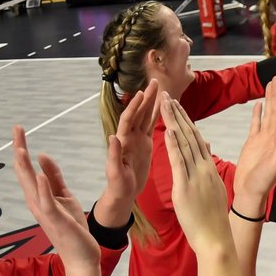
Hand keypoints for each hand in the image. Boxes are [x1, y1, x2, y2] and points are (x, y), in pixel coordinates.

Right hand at [12, 127, 99, 267]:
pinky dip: (42, 189)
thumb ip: (53, 177)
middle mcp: (37, 203)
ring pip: (31, 186)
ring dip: (25, 167)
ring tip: (21, 148)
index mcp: (38, 196)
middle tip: (16, 129)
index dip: (22, 148)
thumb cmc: (72, 227)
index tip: (19, 129)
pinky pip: (47, 203)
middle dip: (20, 150)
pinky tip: (38, 175)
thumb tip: (42, 155)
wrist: (81, 256)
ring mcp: (45, 212)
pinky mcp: (56, 220)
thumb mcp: (64, 196)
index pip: (26, 168)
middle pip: (24, 173)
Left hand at [103, 78, 160, 205]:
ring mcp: (138, 139)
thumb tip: (112, 137)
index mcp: (123, 141)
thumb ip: (113, 155)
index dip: (134, 106)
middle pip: (138, 113)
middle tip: (154, 82)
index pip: (128, 119)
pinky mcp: (145, 144)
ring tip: (159, 89)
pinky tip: (163, 107)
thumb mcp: (114, 172)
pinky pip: (151, 126)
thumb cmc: (118, 185)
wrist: (123, 193)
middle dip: (146, 97)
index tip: (141, 93)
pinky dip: (157, 115)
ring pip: (146, 117)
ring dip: (152, 103)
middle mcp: (130, 136)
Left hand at [161, 94, 232, 250]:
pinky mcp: (185, 187)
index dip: (186, 120)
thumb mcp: (214, 189)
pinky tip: (168, 130)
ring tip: (165, 104)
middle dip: (178, 114)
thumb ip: (209, 169)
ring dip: (174, 122)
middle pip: (190, 136)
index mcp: (208, 169)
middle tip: (167, 95)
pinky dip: (173, 146)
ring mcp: (195, 177)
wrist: (216, 239)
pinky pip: (179, 163)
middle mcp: (203, 168)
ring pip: (183, 144)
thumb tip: (207, 149)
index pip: (196, 139)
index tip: (177, 105)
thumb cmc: (213, 218)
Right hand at [233, 78, 275, 200]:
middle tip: (275, 77)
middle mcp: (273, 137)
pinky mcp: (252, 143)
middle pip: (275, 110)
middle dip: (275, 94)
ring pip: (266, 114)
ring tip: (269, 84)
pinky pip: (255, 124)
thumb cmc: (263, 182)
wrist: (250, 192)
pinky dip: (257, 113)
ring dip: (268, 99)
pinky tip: (258, 104)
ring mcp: (262, 139)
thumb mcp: (274, 164)